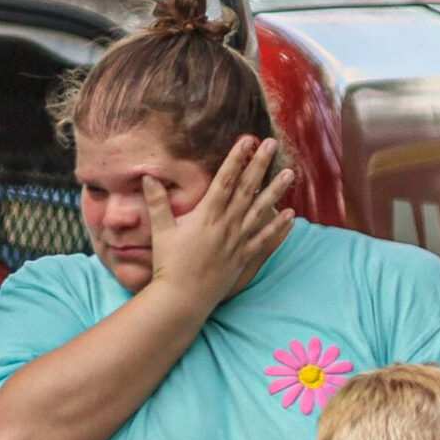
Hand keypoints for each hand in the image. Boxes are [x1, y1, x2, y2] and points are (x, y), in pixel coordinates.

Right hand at [144, 136, 294, 309]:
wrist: (182, 298)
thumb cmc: (168, 265)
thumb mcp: (160, 231)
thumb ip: (156, 202)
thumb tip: (147, 177)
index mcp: (206, 215)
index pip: (225, 180)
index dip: (237, 158)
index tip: (247, 140)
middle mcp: (226, 225)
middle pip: (247, 189)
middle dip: (260, 165)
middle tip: (273, 145)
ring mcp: (238, 242)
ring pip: (262, 211)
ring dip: (276, 191)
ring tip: (290, 174)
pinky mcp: (244, 258)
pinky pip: (266, 240)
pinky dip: (279, 227)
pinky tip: (291, 215)